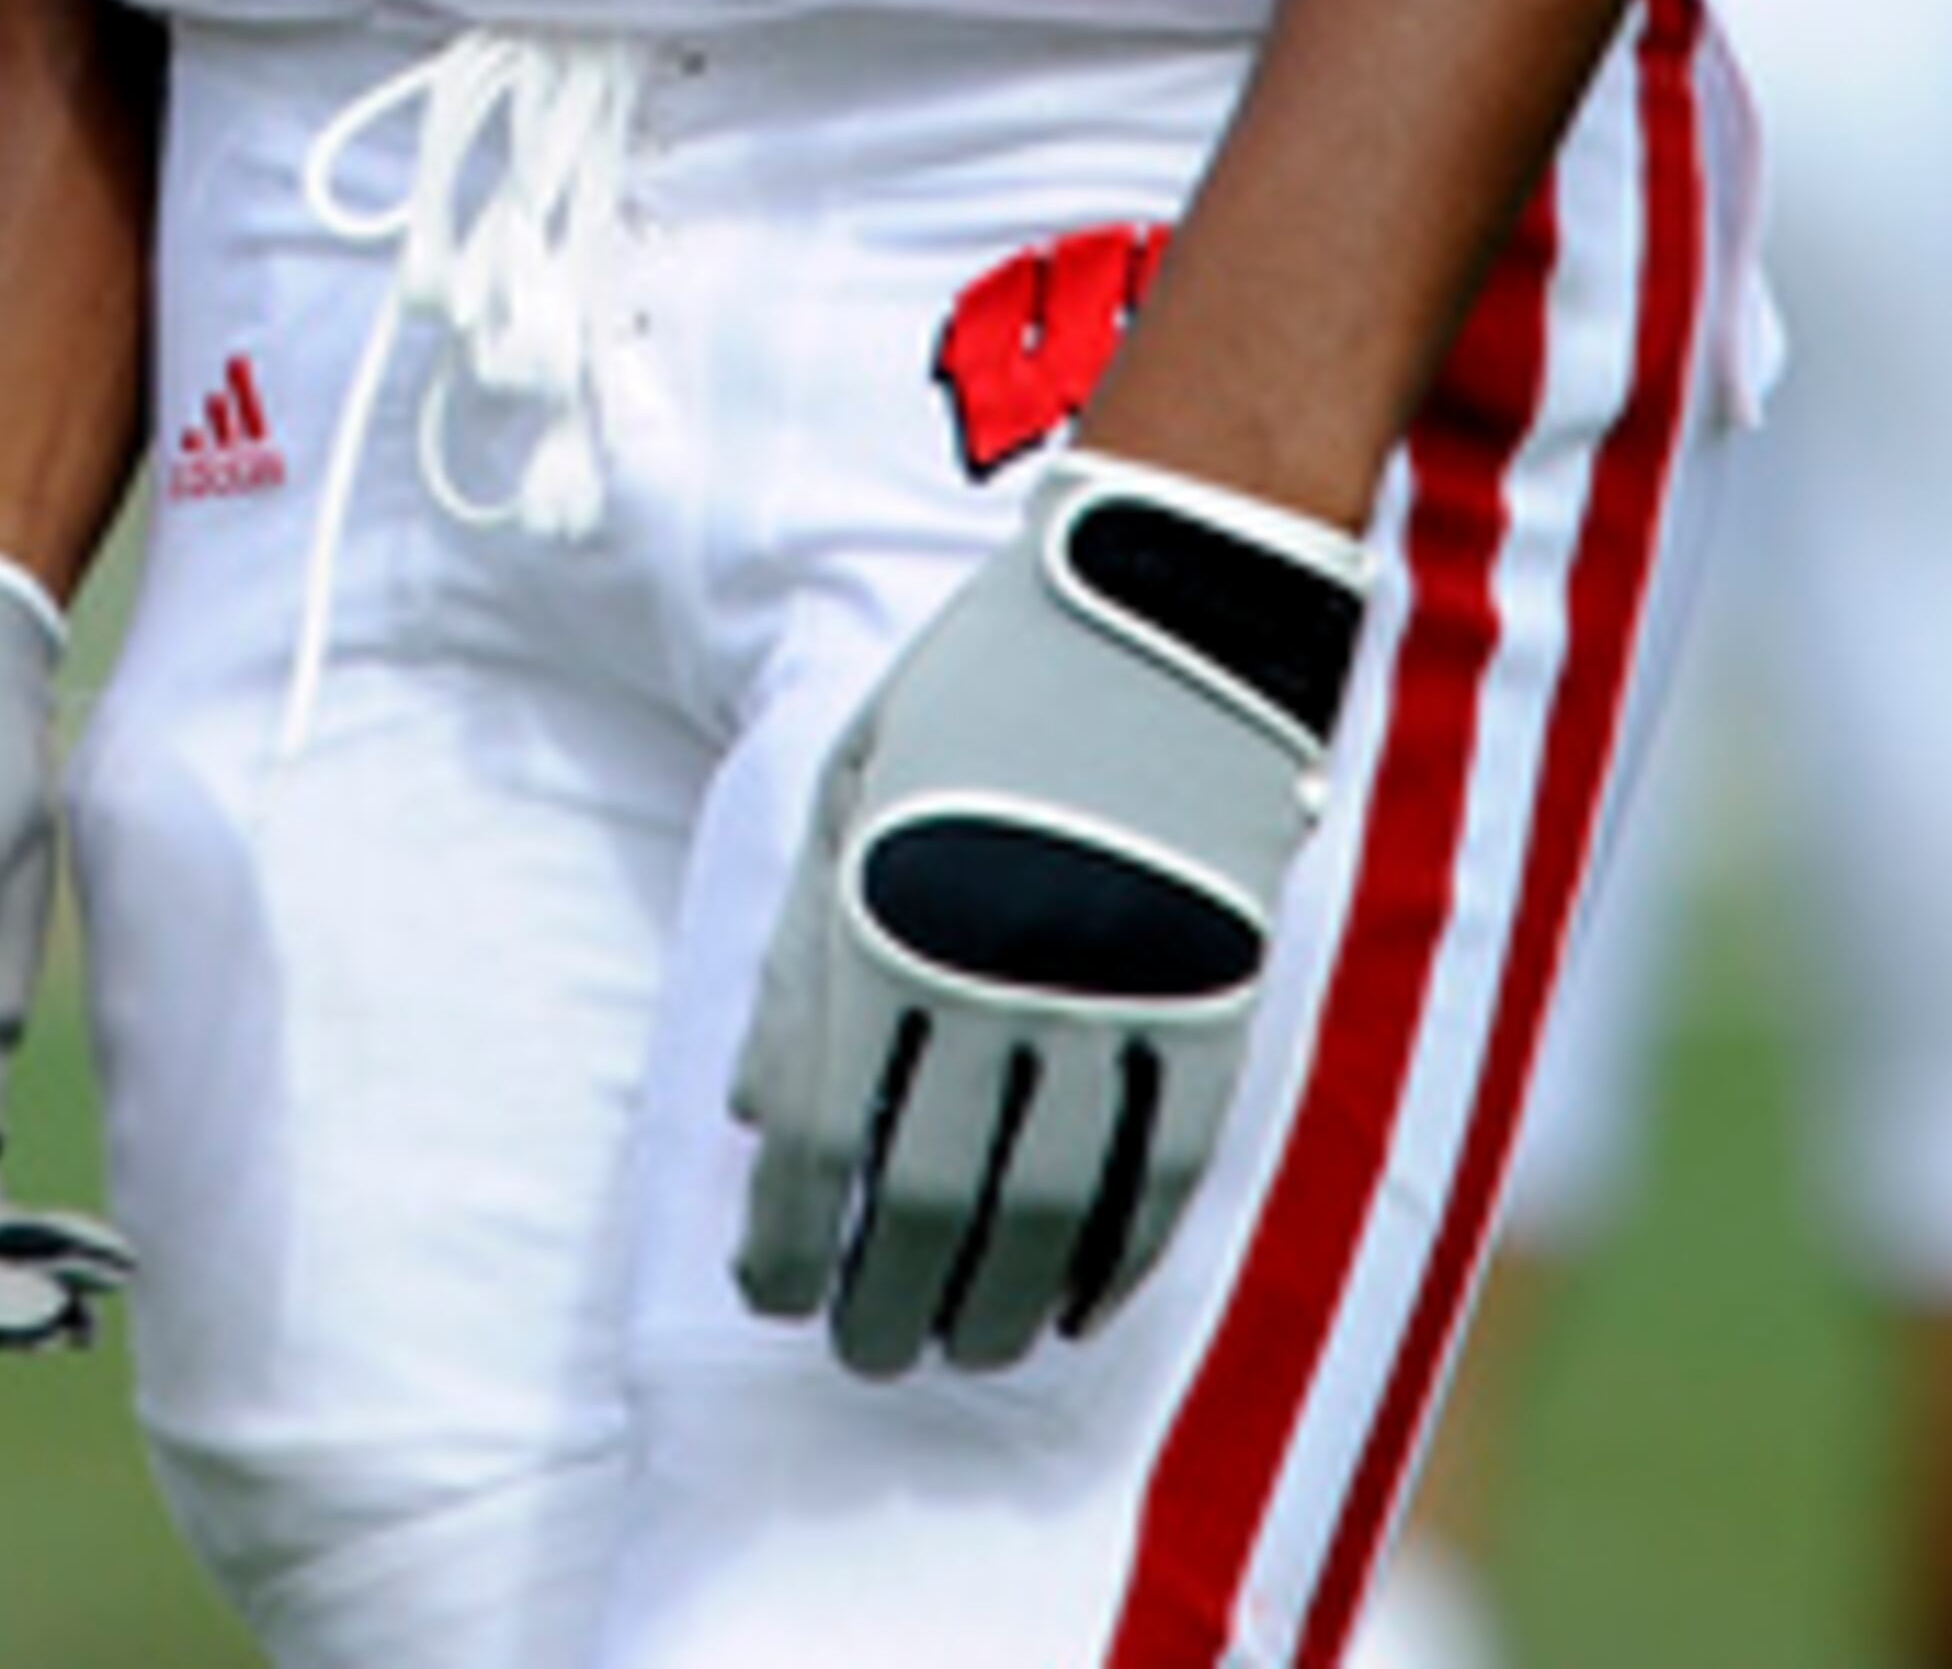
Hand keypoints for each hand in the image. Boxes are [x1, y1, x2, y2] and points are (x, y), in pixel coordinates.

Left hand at [731, 452, 1371, 1378]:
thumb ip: (796, 945)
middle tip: (868, 1349)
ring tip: (963, 1346)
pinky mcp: (1207, 1004)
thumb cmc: (991, 679)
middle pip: (921, 1203)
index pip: (812, 1135)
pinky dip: (1110, 1264)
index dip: (786, 1237)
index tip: (774, 1292)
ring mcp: (1105, 998)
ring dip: (991, 1307)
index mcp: (880, 914)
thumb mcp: (852, 777)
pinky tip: (1073, 1305)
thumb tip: (744, 1107)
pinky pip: (1154, 1178)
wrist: (1169, 601)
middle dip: (883, 1301)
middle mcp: (985, 974)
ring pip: (1040, 1216)